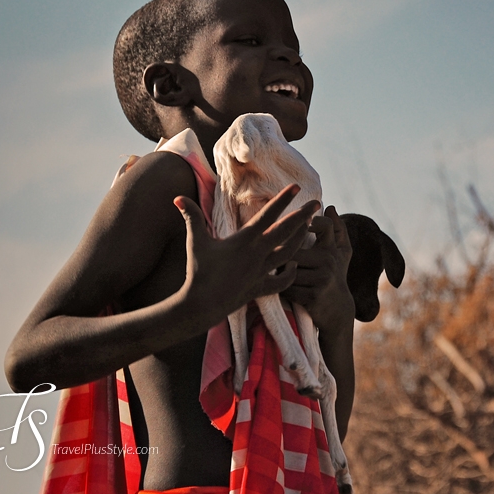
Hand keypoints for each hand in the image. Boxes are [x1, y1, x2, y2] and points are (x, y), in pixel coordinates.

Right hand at [175, 184, 319, 323]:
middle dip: (303, 216)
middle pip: (287, 232)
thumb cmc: (198, 271)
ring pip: (289, 253)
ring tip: (308, 227)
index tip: (297, 187)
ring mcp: (262, 272)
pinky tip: (294, 264)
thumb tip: (177, 198)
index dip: (283, 200)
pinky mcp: (261, 288)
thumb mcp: (195, 242)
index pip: (268, 215)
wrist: (201, 306)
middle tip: (316, 203)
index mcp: (245, 240)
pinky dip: (290, 273)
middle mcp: (257, 254)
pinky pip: (282, 281)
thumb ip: (191, 217)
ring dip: (300, 239)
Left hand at [282, 205, 355, 336]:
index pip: (325, 226)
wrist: (337, 308)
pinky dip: (282, 288)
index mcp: (332, 247)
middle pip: (294, 249)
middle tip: (272, 257)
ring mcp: (322, 278)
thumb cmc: (335, 273)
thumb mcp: (341, 252)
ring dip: (279, 272)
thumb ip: (337, 228)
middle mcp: (329, 261)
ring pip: (288, 268)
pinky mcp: (313, 295)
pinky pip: (288, 287)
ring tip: (276, 274)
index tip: (299, 225)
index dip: (311, 221)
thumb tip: (329, 206)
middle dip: (282, 254)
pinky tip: (282, 288)